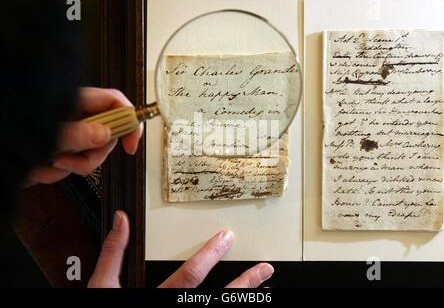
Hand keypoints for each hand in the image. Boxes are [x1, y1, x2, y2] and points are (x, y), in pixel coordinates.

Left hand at [25, 87, 142, 185]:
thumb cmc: (10, 123)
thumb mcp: (46, 130)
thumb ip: (78, 133)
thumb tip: (105, 134)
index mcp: (77, 101)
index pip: (118, 103)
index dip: (131, 122)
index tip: (131, 145)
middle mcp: (75, 116)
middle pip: (106, 136)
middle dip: (92, 156)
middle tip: (75, 162)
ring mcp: (66, 133)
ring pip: (88, 154)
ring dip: (69, 167)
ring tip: (46, 164)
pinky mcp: (56, 148)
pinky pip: (69, 164)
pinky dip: (54, 171)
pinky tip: (38, 168)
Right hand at [88, 211, 273, 287]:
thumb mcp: (103, 287)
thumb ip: (113, 254)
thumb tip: (121, 221)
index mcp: (158, 299)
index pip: (190, 275)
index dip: (210, 254)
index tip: (226, 238)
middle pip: (218, 300)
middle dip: (244, 284)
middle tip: (263, 270)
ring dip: (243, 299)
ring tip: (263, 288)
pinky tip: (244, 302)